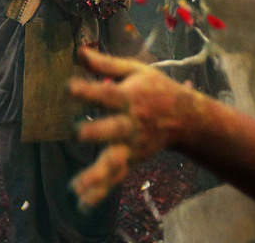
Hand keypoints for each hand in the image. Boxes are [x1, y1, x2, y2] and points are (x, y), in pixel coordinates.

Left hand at [69, 46, 201, 208]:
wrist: (187, 118)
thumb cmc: (155, 89)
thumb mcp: (136, 70)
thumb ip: (106, 63)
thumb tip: (79, 50)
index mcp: (130, 98)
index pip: (107, 94)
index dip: (88, 90)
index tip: (67, 88)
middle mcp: (131, 124)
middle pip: (113, 129)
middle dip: (96, 132)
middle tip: (77, 133)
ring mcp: (132, 146)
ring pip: (114, 161)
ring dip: (96, 175)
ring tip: (75, 187)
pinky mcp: (132, 161)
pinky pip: (116, 178)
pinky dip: (100, 191)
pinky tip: (82, 203)